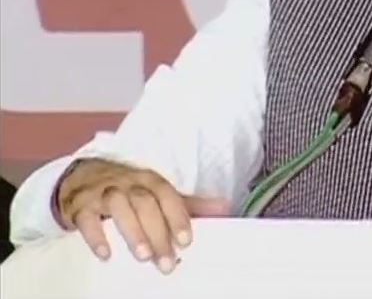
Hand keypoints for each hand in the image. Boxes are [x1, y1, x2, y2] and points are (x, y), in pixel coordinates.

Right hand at [56, 159, 228, 272]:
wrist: (82, 177)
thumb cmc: (128, 188)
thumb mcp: (158, 192)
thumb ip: (189, 203)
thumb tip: (224, 208)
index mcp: (150, 180)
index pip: (167, 194)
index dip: (178, 216)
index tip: (186, 240)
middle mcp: (128, 183)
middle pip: (145, 203)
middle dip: (157, 232)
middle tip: (166, 262)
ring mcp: (104, 192)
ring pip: (119, 207)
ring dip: (132, 231)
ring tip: (143, 256)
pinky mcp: (81, 206)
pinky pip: (87, 218)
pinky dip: (96, 235)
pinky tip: (105, 254)